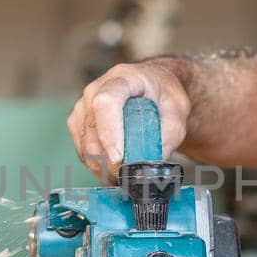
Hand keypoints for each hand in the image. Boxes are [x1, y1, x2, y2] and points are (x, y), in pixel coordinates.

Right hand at [67, 62, 189, 181]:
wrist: (154, 87)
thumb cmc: (164, 95)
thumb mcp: (178, 110)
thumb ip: (169, 134)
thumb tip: (153, 163)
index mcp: (123, 78)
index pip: (106, 102)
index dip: (109, 131)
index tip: (119, 157)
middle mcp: (96, 89)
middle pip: (92, 129)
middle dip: (108, 160)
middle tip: (129, 177)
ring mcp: (84, 106)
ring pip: (84, 144)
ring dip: (102, 167)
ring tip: (125, 177)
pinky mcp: (78, 123)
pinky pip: (82, 149)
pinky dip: (96, 166)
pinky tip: (114, 171)